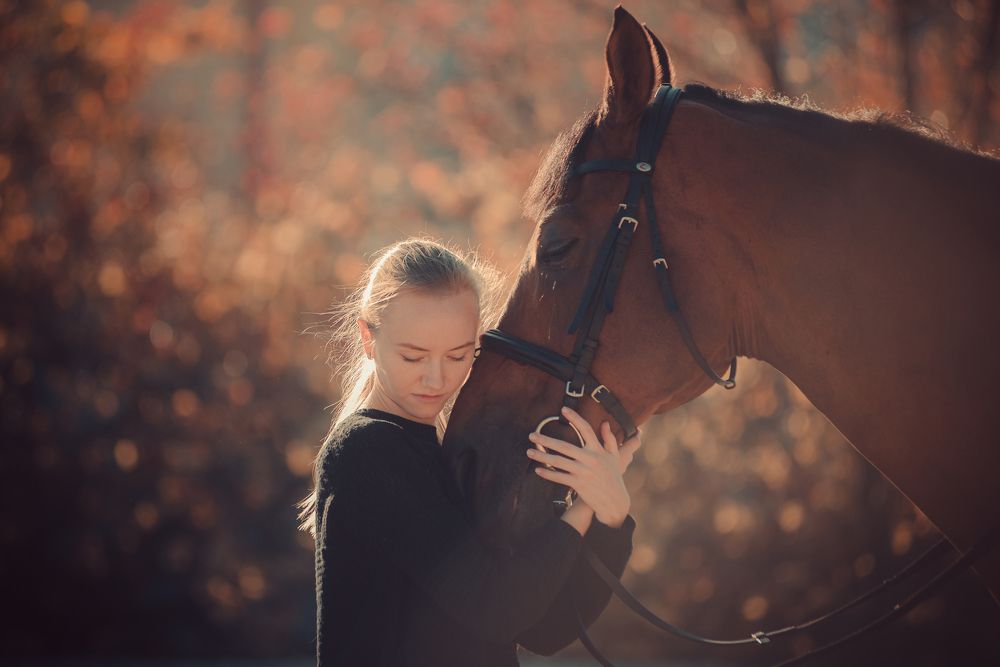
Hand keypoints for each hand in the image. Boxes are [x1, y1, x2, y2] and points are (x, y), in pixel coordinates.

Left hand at [526, 406, 630, 527]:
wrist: (614, 501)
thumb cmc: (614, 476)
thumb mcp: (614, 456)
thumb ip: (609, 439)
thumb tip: (605, 423)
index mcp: (598, 450)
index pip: (586, 429)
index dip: (575, 418)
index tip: (563, 409)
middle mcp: (590, 459)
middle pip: (564, 446)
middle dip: (546, 440)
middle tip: (531, 435)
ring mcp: (583, 472)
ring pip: (558, 462)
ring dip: (542, 456)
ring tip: (529, 452)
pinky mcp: (578, 484)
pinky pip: (559, 477)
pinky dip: (548, 474)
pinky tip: (538, 470)